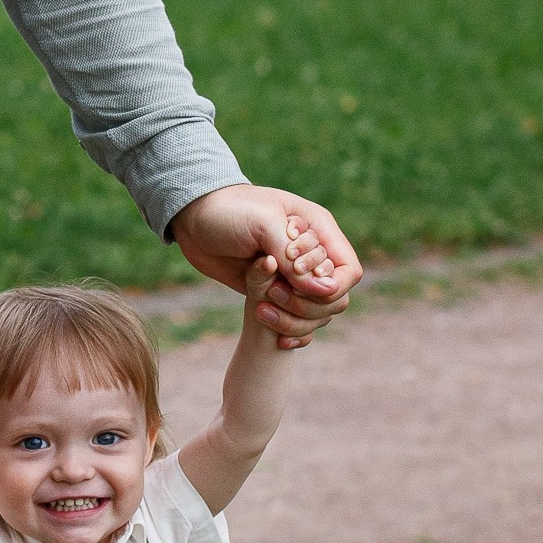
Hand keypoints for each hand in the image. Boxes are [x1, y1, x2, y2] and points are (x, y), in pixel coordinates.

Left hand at [171, 184, 360, 348]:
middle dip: (306, 304)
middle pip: (335, 298)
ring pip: (317, 315)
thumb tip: (324, 291)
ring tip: (260, 308)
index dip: (330, 285)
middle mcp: (312, 256)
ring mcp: (294, 277)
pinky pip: (297, 322)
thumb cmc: (228, 212)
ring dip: (293, 319)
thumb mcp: (262, 225)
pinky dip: (289, 330)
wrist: (194, 221)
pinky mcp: (275, 292)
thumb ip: (294, 258)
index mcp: (319, 230)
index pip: (348, 271)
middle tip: (272, 292)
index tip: (295, 278)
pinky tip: (269, 327)